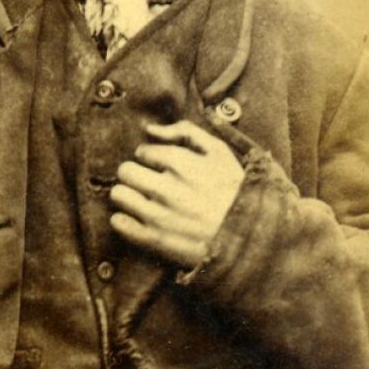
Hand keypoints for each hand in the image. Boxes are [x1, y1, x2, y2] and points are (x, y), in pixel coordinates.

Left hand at [109, 119, 243, 268]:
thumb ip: (185, 132)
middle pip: (125, 171)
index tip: (163, 169)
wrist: (250, 238)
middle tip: (149, 184)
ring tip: (145, 202)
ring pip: (119, 194)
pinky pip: (118, 223)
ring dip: (128, 196)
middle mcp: (165, 187)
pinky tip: (140, 220)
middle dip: (135, 174)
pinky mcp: (153, 240)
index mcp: (180, 163)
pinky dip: (124, 221)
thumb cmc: (234, 191)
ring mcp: (157, 215)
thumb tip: (150, 129)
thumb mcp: (219, 152)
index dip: (152, 159)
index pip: (143, 151)